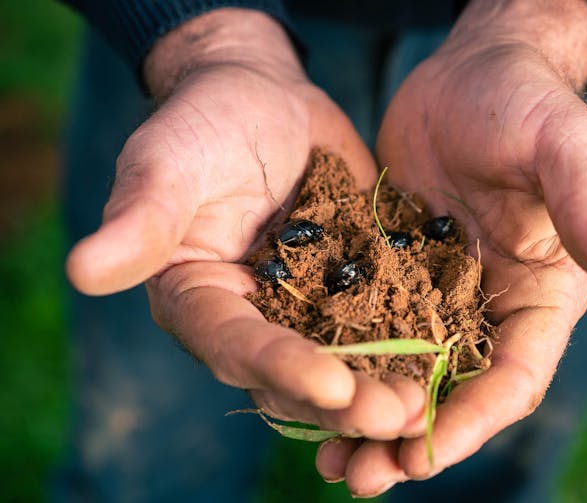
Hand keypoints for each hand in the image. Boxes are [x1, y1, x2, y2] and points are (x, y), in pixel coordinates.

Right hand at [65, 9, 424, 439]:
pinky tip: (454, 360)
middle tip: (397, 415)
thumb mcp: (171, 162)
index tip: (332, 386)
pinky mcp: (355, 287)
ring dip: (385, 388)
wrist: (264, 97)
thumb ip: (141, 219)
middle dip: (346, 400)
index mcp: (202, 301)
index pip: (236, 347)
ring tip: (430, 407)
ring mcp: (309, 308)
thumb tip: (82, 269)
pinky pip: (385, 321)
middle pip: (297, 375)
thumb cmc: (205, 121)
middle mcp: (255, 319)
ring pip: (346, 362)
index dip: (282, 368)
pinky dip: (414, 343)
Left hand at [315, 0, 586, 495]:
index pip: (513, 378)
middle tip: (362, 477)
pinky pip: (366, 331)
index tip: (423, 453)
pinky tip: (304, 390)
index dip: (472, 420)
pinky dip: (342, 367)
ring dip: (368, 419)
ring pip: (403, 375)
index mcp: (541, 297)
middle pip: (452, 394)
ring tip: (328, 460)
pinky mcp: (392, 274)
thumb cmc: (528, 103)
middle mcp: (489, 309)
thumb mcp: (565, 147)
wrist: (469, 74)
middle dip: (409, 439)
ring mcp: (436, 296)